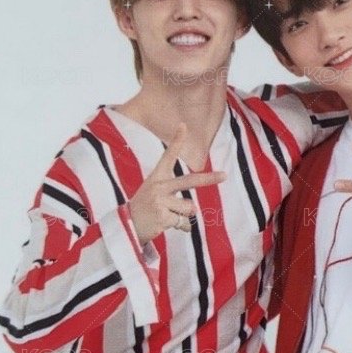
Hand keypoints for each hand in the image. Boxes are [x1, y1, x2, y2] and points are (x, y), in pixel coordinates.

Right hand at [128, 123, 225, 245]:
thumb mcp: (155, 193)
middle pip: (189, 181)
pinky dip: (181, 227)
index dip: (176, 141)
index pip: (167, 156)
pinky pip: (184, 222)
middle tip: (225, 175)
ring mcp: (160, 201)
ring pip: (189, 208)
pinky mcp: (163, 216)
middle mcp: (158, 186)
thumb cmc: (145, 207)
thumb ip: (176, 196)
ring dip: (184, 215)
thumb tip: (195, 209)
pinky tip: (165, 224)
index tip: (183, 126)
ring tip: (167, 215)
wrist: (126, 226)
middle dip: (209, 179)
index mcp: (157, 177)